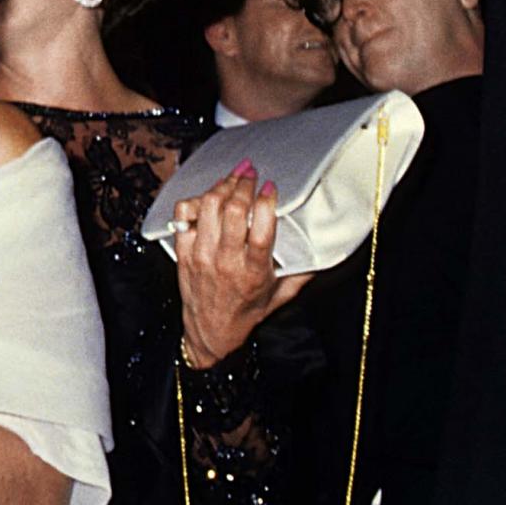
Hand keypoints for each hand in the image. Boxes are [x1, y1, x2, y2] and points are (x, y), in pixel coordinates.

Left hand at [175, 161, 308, 367]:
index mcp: (253, 271)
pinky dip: (196, 199)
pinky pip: (183, 214)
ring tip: (233, 178)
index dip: (266, 202)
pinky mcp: (182, 250)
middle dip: (243, 184)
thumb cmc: (246, 313)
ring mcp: (201, 254)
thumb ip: (301, 274)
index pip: (260, 229)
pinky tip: (208, 196)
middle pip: (232, 210)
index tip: (272, 186)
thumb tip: (322, 254)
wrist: (210, 332)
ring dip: (222, 186)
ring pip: (208, 207)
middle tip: (251, 172)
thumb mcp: (280, 296)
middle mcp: (226, 260)